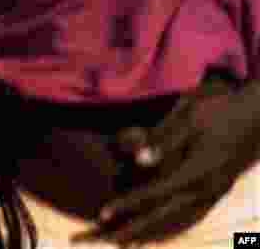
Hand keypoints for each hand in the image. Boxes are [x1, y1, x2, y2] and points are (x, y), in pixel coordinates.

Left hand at [71, 75, 259, 244]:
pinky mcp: (219, 191)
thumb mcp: (190, 119)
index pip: (155, 194)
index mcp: (199, 172)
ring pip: (181, 222)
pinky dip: (173, 227)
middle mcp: (209, 189)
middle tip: (108, 240)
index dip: (127, 204)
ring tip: (127, 242)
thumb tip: (139, 160)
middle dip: (135, 230)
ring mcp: (217, 193)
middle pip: (166, 217)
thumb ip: (164, 141)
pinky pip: (193, 217)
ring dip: (153, 232)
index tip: (103, 213)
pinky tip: (159, 231)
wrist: (259, 115)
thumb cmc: (222, 111)